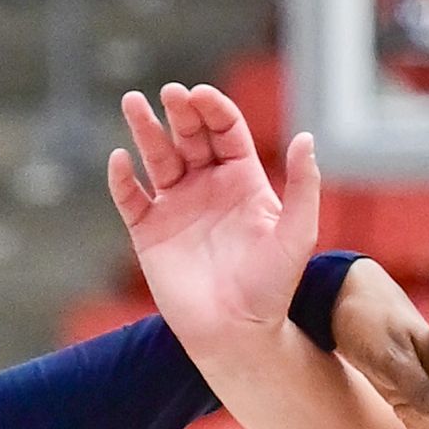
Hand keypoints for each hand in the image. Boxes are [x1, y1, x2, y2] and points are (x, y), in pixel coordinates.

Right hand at [109, 82, 319, 343]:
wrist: (237, 334)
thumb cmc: (272, 288)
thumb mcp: (297, 235)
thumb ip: (304, 187)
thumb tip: (308, 138)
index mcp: (242, 179)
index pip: (225, 129)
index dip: (213, 108)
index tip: (201, 96)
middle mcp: (207, 186)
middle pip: (189, 134)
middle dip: (180, 111)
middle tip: (171, 94)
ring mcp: (175, 207)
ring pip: (156, 156)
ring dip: (144, 128)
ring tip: (133, 102)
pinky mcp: (148, 232)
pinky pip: (130, 198)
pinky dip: (122, 178)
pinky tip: (121, 160)